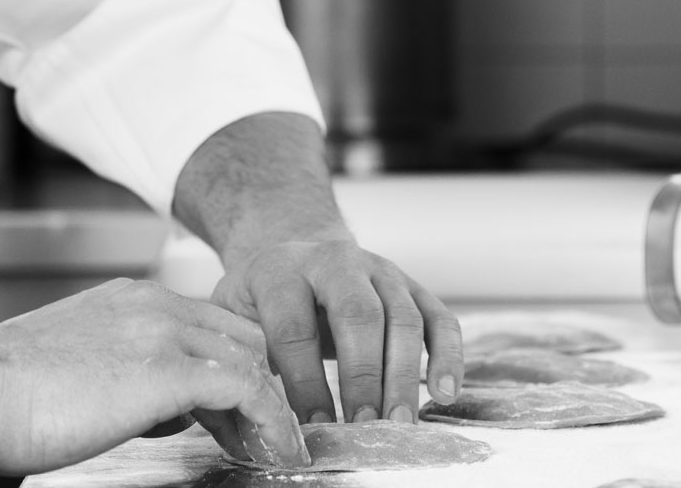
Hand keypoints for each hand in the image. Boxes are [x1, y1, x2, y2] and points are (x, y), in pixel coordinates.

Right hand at [0, 278, 307, 475]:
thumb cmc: (3, 391)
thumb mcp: (75, 366)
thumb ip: (121, 374)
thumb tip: (157, 408)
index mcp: (128, 300)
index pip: (207, 325)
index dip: (231, 369)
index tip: (237, 412)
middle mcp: (152, 305)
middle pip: (240, 335)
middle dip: (258, 385)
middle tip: (259, 436)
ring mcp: (162, 333)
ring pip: (251, 359)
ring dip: (269, 408)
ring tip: (274, 450)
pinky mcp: (167, 371)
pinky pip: (246, 389)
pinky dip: (269, 421)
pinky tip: (272, 449)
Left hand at [211, 238, 462, 425]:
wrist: (294, 254)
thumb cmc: (261, 298)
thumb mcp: (232, 314)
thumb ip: (240, 355)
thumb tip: (251, 416)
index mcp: (281, 271)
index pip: (294, 328)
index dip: (305, 380)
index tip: (312, 424)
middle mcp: (336, 262)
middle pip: (358, 316)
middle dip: (363, 377)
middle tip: (365, 426)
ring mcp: (380, 271)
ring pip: (404, 318)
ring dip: (405, 375)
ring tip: (400, 423)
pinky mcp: (413, 286)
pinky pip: (440, 318)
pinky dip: (449, 356)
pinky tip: (445, 393)